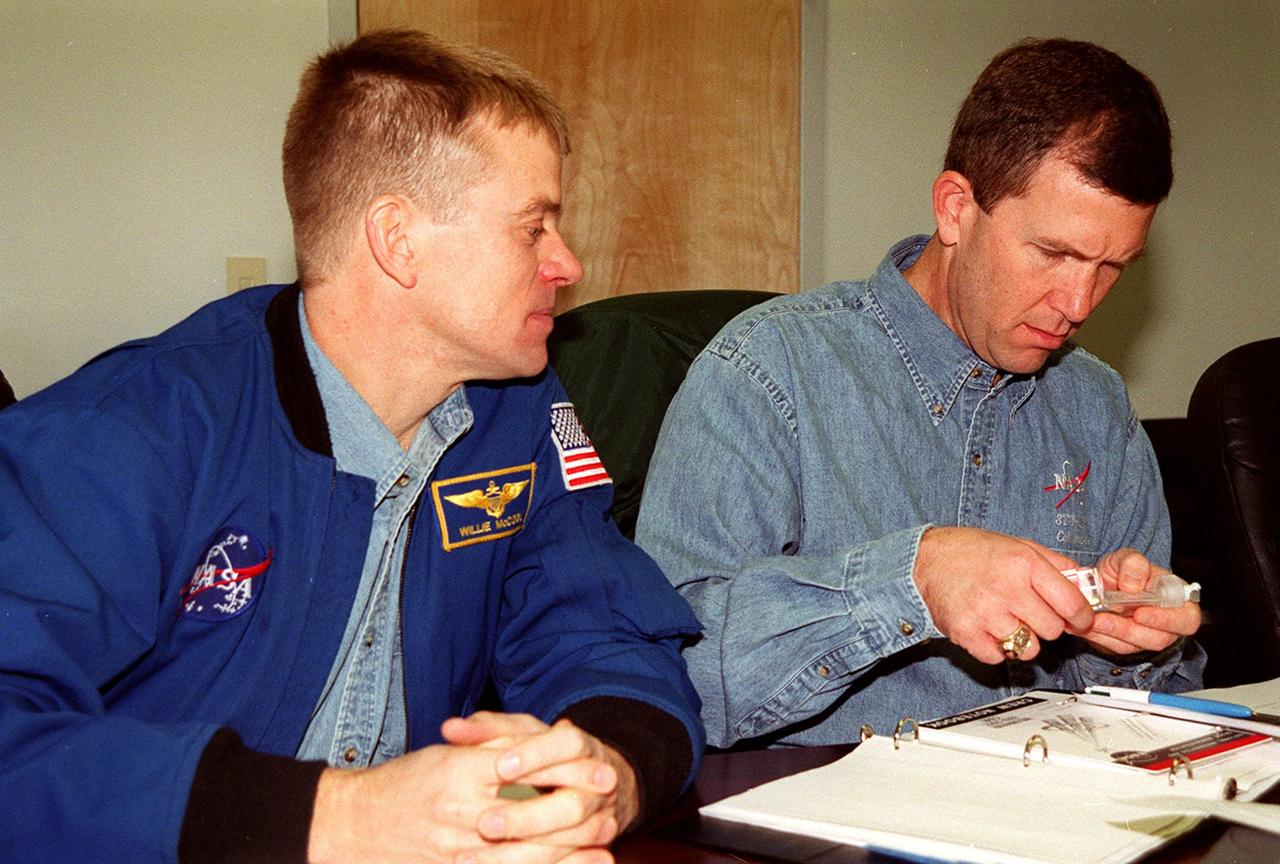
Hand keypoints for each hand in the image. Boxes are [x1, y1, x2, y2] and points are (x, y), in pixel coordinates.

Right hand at [307, 712, 628, 863]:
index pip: (522, 763)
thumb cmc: (403, 783)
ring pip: (525, 851)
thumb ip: (491, 745)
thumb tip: (542, 737)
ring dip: (570, 847)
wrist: (354, 825)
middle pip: (532, 809)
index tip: (596, 759)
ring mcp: (459, 848)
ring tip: (604, 836)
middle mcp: (462, 809)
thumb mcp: (446, 753)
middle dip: (576, 804)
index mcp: (460, 770)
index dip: (563, 763)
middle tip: (612, 795)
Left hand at [444, 712, 638, 845]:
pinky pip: (571, 862)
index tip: (501, 767)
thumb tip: (450, 729)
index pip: (568, 745)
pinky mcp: (596, 845)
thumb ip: (487, 729)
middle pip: (573, 804)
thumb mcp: (522, 734)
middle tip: (484, 824)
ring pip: (574, 840)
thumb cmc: (546, 752)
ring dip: (527, 852)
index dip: (537, 755)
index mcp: (582, 747)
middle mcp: (599, 783)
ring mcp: (602, 818)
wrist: (599, 781)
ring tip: (473, 858)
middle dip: (529, 817)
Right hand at [913, 526, 1093, 663]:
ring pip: (1029, 649)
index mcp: (1023, 563)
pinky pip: (999, 657)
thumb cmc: (971, 551)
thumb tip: (1086, 586)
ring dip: (1024, 640)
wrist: (924, 560)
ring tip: (1008, 621)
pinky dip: (998, 649)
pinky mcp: (966, 633)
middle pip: (1053, 630)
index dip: (1081, 617)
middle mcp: (1005, 588)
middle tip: (1032, 613)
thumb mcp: (1018, 544)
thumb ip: (1055, 564)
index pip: (1072, 604)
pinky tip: (989, 629)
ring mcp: (985, 613)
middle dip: (1047, 625)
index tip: (1078, 620)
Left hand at [1076, 548, 1200, 654]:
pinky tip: (1086, 626)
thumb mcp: (1126, 558)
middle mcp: (1166, 622)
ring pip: (1135, 645)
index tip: (1140, 614)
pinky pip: (1116, 647)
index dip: (1167, 620)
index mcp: (1176, 599)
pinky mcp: (1127, 644)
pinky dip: (1100, 638)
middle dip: (1131, 630)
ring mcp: (1147, 636)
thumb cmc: (1123, 571)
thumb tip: (1133, 585)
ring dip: (1111, 634)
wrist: (1100, 584)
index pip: (1186, 618)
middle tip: (1106, 619)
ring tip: (1092, 620)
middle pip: (1160, 638)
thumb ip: (1133, 564)